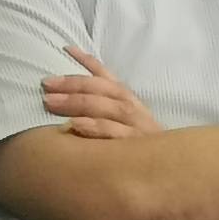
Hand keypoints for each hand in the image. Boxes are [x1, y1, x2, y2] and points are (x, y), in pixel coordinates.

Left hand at [41, 48, 161, 140]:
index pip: (107, 77)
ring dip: (77, 103)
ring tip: (50, 101)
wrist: (173, 170)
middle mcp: (134, 110)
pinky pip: (115, 134)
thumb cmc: (140, 148)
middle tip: (45, 84)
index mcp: (129, 101)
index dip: (87, 61)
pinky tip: (74, 125)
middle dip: (72, 85)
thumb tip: (67, 107)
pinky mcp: (138, 147)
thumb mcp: (124, 124)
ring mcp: (137, 127)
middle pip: (101, 90)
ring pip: (106, 108)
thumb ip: (100, 109)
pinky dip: (95, 127)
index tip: (65, 48)